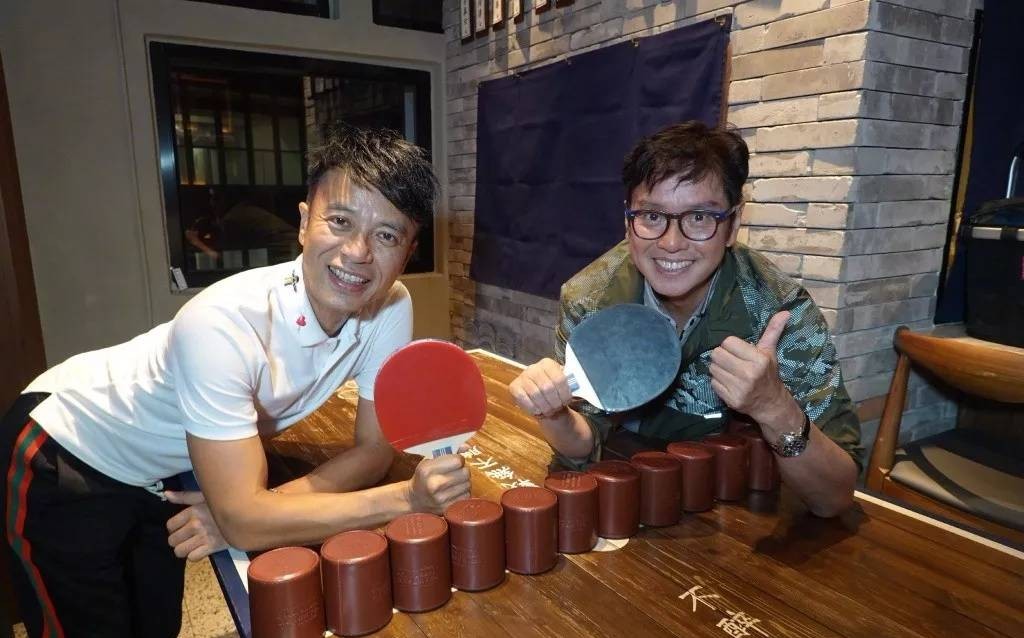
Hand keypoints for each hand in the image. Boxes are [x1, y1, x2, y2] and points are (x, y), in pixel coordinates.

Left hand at [165, 490, 227, 560]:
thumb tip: (166, 494)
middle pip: (172, 540)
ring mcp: (203, 537)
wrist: (246, 514)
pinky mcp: (212, 547)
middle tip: (186, 537)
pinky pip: (192, 558)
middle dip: (177, 540)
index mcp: (193, 511)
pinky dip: (194, 555)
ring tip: (191, 545)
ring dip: (184, 550)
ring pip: (179, 551)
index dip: (174, 527)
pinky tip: (200, 549)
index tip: (182, 526)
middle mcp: (195, 524)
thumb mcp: (204, 496)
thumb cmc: (223, 503)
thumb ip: (184, 496)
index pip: (170, 525)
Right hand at [406, 454, 470, 513]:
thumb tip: (466, 447)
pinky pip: (466, 496)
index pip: (458, 461)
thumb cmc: (423, 477)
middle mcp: (434, 484)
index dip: (459, 459)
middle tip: (457, 472)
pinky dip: (463, 492)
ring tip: (455, 482)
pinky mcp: (447, 508)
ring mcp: (441, 498)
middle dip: (463, 470)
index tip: (455, 461)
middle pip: (465, 473)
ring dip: (464, 482)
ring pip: (468, 484)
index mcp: (427, 470)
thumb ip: (448, 453)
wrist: (414, 500)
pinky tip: (455, 491)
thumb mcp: (430, 462)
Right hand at [509, 358, 573, 418]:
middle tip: (557, 408)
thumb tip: (578, 387)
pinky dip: (533, 408)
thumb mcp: (564, 386)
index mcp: (548, 364)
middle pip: (547, 387)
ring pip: (536, 394)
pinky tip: (538, 410)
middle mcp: (534, 367)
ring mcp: (523, 376)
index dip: (564, 394)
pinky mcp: (514, 387)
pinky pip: (524, 399)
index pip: (559, 379)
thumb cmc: (555, 392)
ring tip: (549, 411)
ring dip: (545, 407)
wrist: (541, 398)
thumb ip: (570, 385)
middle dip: (554, 402)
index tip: (566, 401)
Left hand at [708, 311, 802, 435]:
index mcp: (758, 359)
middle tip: (731, 361)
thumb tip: (785, 312)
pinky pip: (713, 383)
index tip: (737, 352)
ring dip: (719, 369)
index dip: (730, 346)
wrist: (771, 403)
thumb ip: (773, 331)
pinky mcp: (730, 399)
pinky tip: (729, 383)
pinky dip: (718, 382)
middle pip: (716, 354)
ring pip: (712, 368)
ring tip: (730, 372)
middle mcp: (748, 373)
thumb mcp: (770, 352)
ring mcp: (739, 388)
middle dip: (722, 356)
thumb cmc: (768, 374)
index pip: (728, 342)